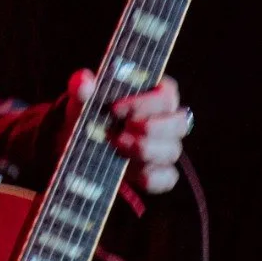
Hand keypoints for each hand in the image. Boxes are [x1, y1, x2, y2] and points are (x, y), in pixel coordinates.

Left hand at [66, 69, 190, 194]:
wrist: (81, 142)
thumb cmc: (91, 111)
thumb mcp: (83, 95)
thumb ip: (82, 85)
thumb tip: (85, 83)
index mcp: (157, 94)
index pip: (167, 95)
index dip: (143, 103)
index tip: (115, 109)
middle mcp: (167, 120)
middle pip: (179, 124)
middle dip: (150, 128)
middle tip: (120, 131)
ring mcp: (166, 148)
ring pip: (173, 151)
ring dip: (144, 150)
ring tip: (116, 146)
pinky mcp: (159, 172)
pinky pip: (168, 177)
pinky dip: (151, 177)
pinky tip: (129, 171)